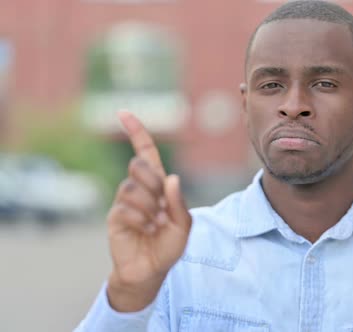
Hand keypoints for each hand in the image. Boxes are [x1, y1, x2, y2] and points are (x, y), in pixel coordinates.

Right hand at [106, 111, 190, 311]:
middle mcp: (139, 189)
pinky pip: (126, 209)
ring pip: (133, 189)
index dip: (137, 133)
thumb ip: (178, 203)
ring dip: (148, 209)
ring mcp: (125, 202)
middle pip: (139, 166)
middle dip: (153, 184)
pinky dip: (140, 222)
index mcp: (157, 186)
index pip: (146, 154)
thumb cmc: (168, 246)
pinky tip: (144, 231)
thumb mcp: (183, 226)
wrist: (150, 270)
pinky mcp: (115, 217)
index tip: (123, 113)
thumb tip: (171, 177)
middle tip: (160, 208)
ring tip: (153, 225)